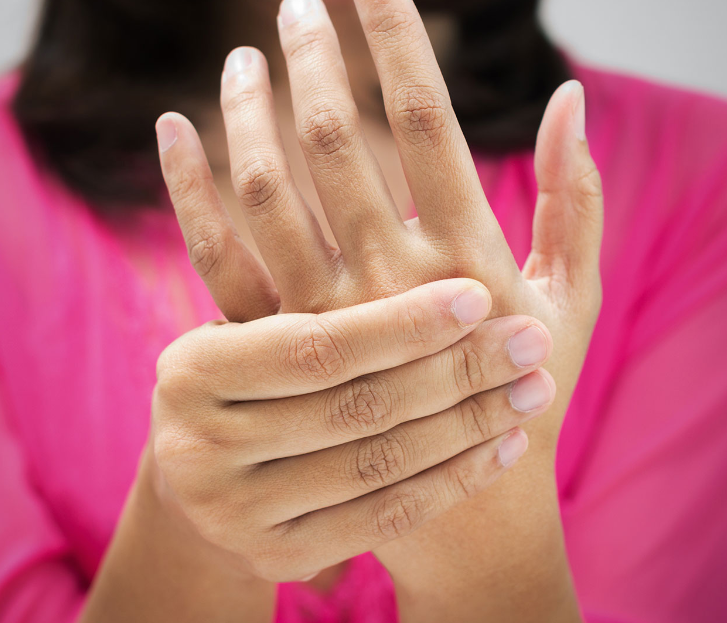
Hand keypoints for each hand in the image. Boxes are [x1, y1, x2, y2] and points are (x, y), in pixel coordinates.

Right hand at [149, 279, 554, 581]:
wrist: (211, 475)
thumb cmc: (253, 366)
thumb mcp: (250, 308)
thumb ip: (296, 240)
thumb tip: (399, 171)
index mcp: (192, 368)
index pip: (316, 346)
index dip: (399, 323)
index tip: (477, 294)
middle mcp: (199, 445)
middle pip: (356, 408)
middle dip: (455, 372)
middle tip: (530, 340)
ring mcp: (235, 511)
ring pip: (379, 464)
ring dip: (468, 424)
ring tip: (534, 386)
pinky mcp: (276, 555)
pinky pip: (385, 516)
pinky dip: (452, 479)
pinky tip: (503, 444)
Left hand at [155, 0, 602, 618]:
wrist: (452, 510)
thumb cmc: (523, 391)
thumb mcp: (572, 301)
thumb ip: (576, 200)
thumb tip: (571, 98)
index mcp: (466, 258)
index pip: (420, 119)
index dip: (394, 38)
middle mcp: (385, 283)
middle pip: (331, 139)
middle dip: (313, 55)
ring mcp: (318, 317)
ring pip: (265, 186)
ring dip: (247, 108)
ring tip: (246, 52)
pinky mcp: (268, 348)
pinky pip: (213, 254)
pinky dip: (188, 188)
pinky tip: (174, 128)